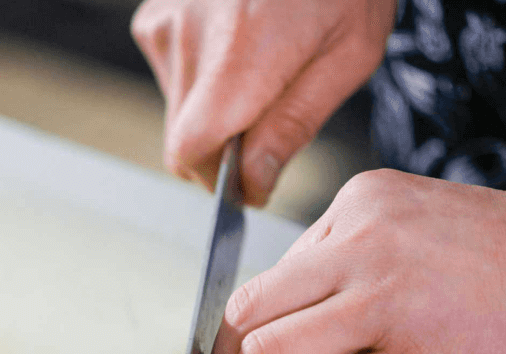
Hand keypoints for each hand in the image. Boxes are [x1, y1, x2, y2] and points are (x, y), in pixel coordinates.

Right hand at [131, 0, 395, 205]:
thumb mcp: (348, 55)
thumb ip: (292, 126)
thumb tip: (253, 184)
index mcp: (241, 55)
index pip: (191, 153)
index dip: (219, 181)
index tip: (251, 185)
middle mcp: (190, 37)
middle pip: (184, 138)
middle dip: (226, 149)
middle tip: (273, 123)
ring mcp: (167, 20)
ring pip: (179, 109)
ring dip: (216, 113)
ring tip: (264, 70)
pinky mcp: (157, 11)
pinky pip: (173, 72)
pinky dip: (203, 79)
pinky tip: (240, 46)